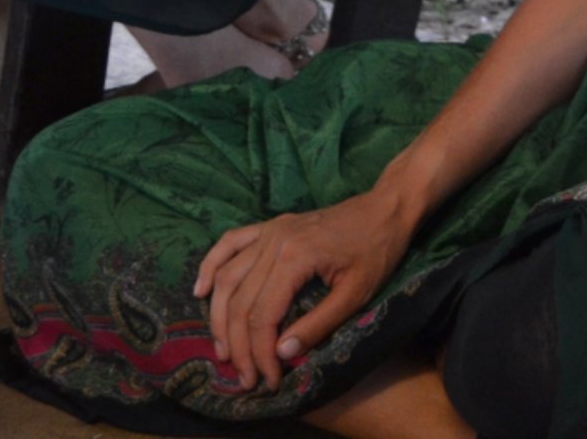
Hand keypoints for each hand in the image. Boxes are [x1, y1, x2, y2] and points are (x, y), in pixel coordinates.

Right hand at [192, 189, 416, 389]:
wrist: (387, 207)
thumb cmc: (377, 250)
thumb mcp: (357, 293)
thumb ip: (319, 324)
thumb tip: (280, 353)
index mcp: (295, 257)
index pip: (263, 315)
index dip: (260, 353)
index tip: (268, 379)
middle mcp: (274, 241)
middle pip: (240, 301)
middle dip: (239, 345)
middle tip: (245, 377)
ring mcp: (269, 231)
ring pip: (228, 278)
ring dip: (218, 318)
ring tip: (223, 351)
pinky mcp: (270, 226)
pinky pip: (230, 243)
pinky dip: (210, 266)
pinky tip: (199, 291)